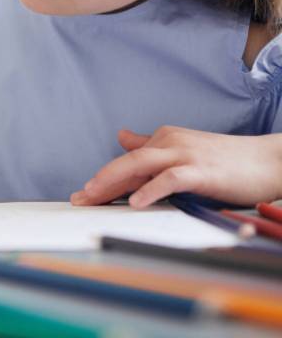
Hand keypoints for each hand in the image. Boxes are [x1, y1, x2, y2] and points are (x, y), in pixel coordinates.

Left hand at [70, 126, 281, 207]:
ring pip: (140, 165)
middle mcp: (170, 142)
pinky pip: (171, 179)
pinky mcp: (202, 170)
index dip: (103, 178)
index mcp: (164, 139)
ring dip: (113, 182)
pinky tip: (137, 203)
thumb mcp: (184, 150)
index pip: (127, 161)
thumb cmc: (228, 160)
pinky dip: (151, 190)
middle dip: (99, 182)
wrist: (269, 160)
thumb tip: (122, 138)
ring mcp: (185, 154)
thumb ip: (151, 146)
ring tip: (94, 197)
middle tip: (79, 199)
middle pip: (126, 162)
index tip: (83, 195)